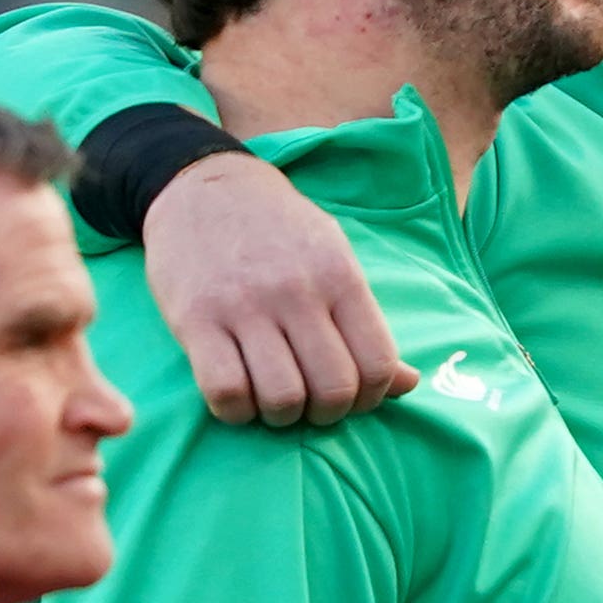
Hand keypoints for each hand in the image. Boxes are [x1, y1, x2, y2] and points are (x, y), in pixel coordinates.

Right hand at [147, 151, 415, 427]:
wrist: (202, 187)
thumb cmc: (280, 232)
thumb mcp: (335, 259)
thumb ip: (368, 323)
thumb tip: (408, 383)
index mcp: (340, 279)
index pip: (377, 364)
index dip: (372, 397)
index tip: (353, 396)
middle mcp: (296, 293)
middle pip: (333, 389)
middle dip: (328, 413)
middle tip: (313, 403)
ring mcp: (243, 306)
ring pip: (282, 397)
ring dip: (283, 416)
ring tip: (276, 401)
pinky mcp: (194, 319)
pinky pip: (225, 390)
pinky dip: (236, 411)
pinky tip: (238, 396)